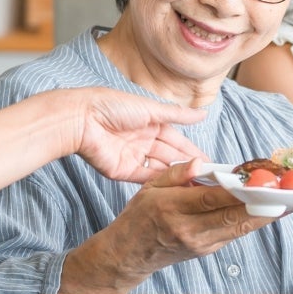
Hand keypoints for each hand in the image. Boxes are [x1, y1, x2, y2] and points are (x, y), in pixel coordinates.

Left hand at [54, 87, 204, 183]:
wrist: (82, 120)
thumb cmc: (113, 106)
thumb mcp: (151, 108)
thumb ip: (178, 115)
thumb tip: (203, 114)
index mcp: (151, 123)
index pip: (177, 139)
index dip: (192, 150)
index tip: (210, 162)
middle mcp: (143, 140)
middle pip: (170, 155)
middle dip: (188, 165)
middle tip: (209, 178)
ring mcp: (133, 156)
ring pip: (160, 168)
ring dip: (177, 175)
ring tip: (197, 184)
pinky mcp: (123, 171)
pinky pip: (145, 178)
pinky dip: (160, 182)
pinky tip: (177, 186)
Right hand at [106, 160, 277, 276]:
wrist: (129, 255)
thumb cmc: (140, 216)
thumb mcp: (150, 187)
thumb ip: (177, 173)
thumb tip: (200, 162)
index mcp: (171, 208)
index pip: (211, 199)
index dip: (239, 192)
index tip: (262, 182)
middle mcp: (188, 229)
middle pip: (232, 217)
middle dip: (262, 205)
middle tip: (287, 192)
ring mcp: (199, 243)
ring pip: (238, 228)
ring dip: (264, 215)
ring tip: (288, 200)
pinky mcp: (207, 250)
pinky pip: (233, 234)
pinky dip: (252, 222)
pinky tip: (270, 210)